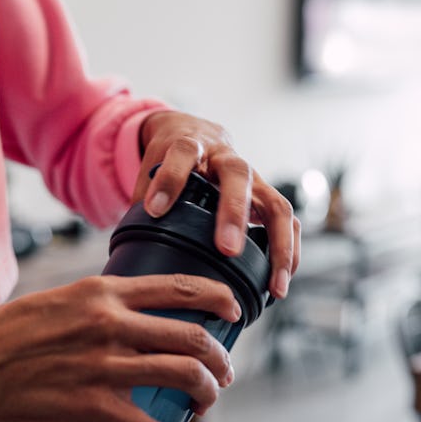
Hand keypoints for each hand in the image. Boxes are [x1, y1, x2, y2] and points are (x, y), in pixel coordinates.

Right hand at [0, 275, 238, 421]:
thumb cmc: (1, 334)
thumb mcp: (57, 302)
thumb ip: (95, 309)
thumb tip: (130, 323)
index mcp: (102, 291)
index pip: (180, 286)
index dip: (219, 298)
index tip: (235, 313)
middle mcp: (108, 323)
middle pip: (192, 336)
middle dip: (221, 357)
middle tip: (225, 372)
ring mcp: (99, 365)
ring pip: (181, 376)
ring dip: (207, 393)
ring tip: (207, 402)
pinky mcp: (85, 407)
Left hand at [135, 111, 299, 298]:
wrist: (195, 134)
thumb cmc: (168, 160)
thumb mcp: (149, 168)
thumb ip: (142, 199)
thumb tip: (130, 248)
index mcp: (190, 144)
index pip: (181, 152)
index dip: (169, 179)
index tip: (154, 210)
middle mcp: (226, 158)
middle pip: (237, 175)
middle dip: (234, 213)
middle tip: (227, 250)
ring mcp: (253, 179)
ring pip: (277, 204)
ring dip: (279, 246)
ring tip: (275, 286)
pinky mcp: (266, 197)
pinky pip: (288, 223)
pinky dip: (290, 252)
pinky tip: (281, 283)